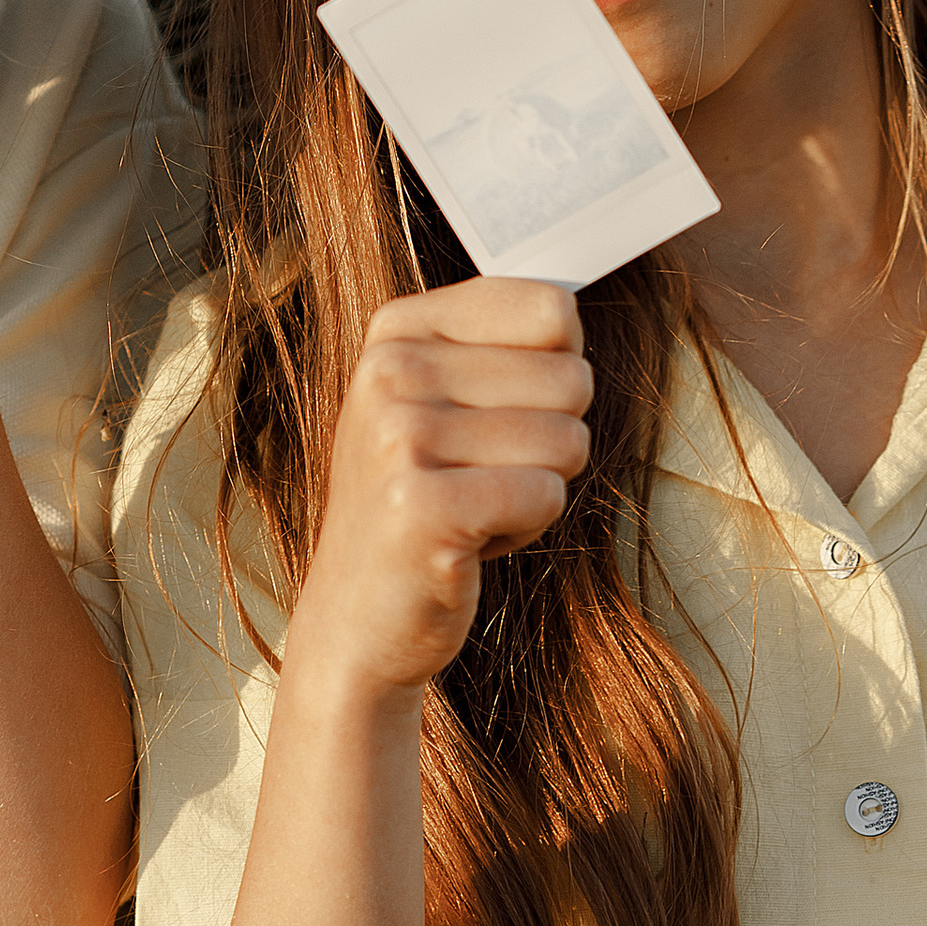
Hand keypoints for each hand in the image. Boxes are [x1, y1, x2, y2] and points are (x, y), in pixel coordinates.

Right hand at [288, 282, 592, 704]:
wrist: (355, 616)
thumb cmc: (419, 501)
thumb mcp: (436, 400)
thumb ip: (497, 344)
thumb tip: (571, 311)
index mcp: (397, 329)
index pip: (551, 309)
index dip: (553, 373)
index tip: (493, 414)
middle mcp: (390, 371)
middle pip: (571, 378)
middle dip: (549, 440)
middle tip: (481, 475)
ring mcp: (399, 437)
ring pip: (567, 440)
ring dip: (538, 489)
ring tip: (472, 508)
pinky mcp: (422, 507)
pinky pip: (547, 495)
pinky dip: (527, 528)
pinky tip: (470, 540)